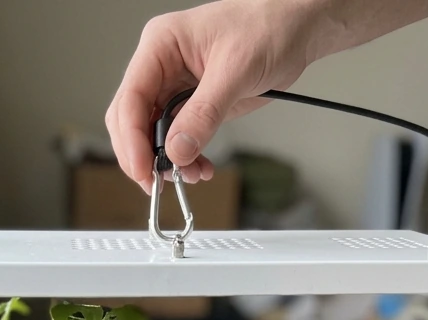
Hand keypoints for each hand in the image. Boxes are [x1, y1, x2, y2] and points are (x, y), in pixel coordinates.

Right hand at [106, 0, 427, 192]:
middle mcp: (161, 66)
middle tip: (159, 183)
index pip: (131, 99)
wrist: (297, 29)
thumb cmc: (269, 27)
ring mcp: (174, 86)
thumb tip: (177, 151)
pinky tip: (199, 167)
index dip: (132, 140)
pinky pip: (175, 138)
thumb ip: (204, 114)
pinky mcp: (191, 103)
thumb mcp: (236, 71)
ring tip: (190, 175)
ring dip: (165, 161)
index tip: (144, 170)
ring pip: (151, 134)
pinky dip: (183, 158)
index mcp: (161, 46)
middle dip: (143, 155)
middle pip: (131, 120)